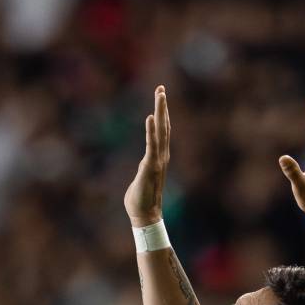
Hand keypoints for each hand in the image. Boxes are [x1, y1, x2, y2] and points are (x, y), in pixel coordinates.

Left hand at [123, 86, 169, 227]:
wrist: (144, 216)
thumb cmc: (140, 200)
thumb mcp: (141, 178)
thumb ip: (144, 168)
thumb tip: (144, 166)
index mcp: (158, 157)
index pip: (162, 131)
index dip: (162, 113)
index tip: (161, 95)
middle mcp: (161, 156)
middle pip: (164, 126)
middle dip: (162, 106)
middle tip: (161, 88)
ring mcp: (158, 161)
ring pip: (161, 132)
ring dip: (160, 112)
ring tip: (160, 95)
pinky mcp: (151, 166)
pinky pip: (152, 145)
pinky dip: (151, 131)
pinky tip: (151, 117)